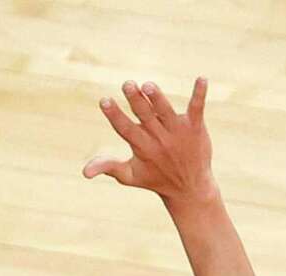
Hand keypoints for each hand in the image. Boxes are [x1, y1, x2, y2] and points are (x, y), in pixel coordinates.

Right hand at [83, 78, 215, 204]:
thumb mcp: (129, 176)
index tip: (104, 100)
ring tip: (148, 85)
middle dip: (136, 100)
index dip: (115, 115)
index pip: (126, 129)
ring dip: (157, 98)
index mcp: (142, 147)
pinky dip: (199, 94)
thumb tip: (84, 172)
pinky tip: (201, 79)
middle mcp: (159, 138)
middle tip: (127, 84)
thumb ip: (108, 168)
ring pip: (166, 111)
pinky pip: (197, 107)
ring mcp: (177, 131)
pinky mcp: (195, 126)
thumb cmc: (156, 179)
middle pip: (145, 115)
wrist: (189, 187)